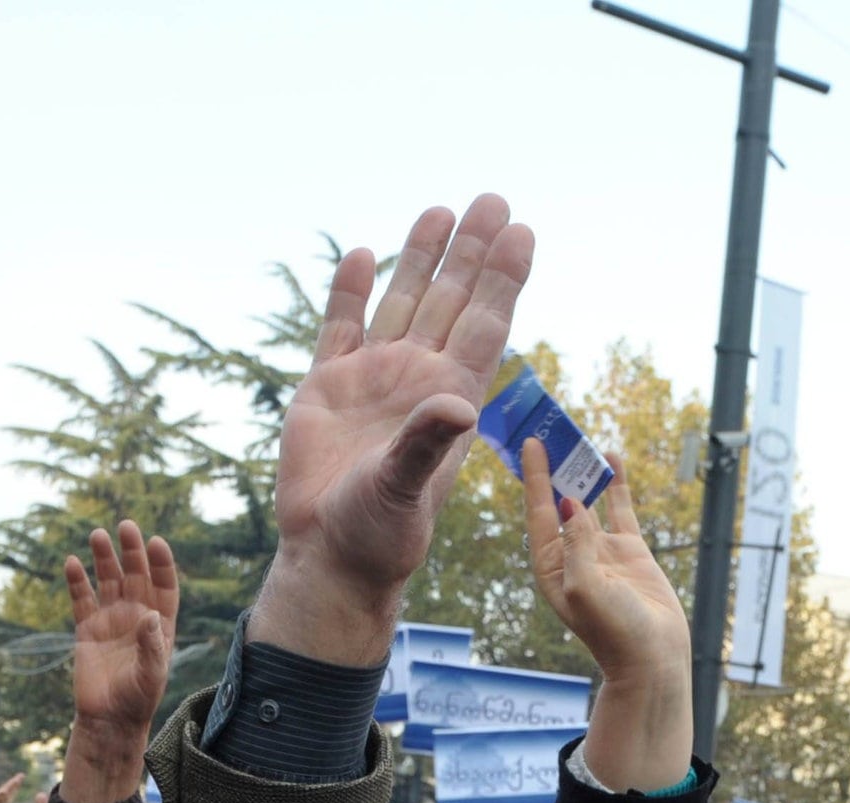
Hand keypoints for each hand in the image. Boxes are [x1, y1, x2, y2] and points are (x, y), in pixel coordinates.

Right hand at [63, 521, 176, 802]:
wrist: (108, 719)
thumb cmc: (138, 699)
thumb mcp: (151, 674)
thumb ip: (151, 645)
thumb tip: (149, 615)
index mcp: (159, 624)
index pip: (163, 586)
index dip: (160, 564)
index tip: (155, 542)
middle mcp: (136, 616)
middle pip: (135, 575)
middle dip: (131, 551)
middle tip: (126, 526)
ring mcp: (111, 619)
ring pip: (108, 580)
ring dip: (104, 558)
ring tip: (97, 535)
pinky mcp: (87, 628)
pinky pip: (82, 598)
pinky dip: (77, 581)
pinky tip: (72, 563)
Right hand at [252, 196, 533, 663]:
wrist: (328, 555)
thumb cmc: (379, 534)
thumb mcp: (407, 490)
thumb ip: (427, 443)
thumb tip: (460, 403)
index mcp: (448, 399)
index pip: (484, 325)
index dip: (503, 279)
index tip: (522, 232)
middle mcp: (416, 381)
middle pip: (450, 301)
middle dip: (471, 252)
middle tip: (493, 200)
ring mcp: (373, 379)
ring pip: (402, 303)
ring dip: (421, 259)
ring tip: (441, 211)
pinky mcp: (327, 387)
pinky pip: (342, 327)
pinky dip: (350, 291)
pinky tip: (365, 255)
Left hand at [523, 440, 692, 788]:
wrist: (652, 658)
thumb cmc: (614, 632)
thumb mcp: (586, 589)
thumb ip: (577, 546)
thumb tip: (571, 504)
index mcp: (551, 567)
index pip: (539, 512)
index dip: (534, 477)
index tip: (529, 443)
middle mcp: (571, 555)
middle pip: (558, 500)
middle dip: (553, 467)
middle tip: (548, 427)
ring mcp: (600, 551)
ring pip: (588, 499)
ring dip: (582, 469)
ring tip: (577, 434)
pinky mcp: (629, 551)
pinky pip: (619, 508)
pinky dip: (615, 483)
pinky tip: (611, 458)